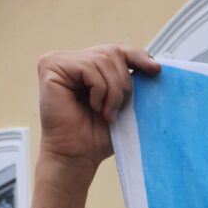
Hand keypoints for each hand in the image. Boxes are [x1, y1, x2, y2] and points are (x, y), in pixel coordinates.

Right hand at [37, 46, 159, 175]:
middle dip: (124, 83)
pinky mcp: (50, 66)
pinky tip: (94, 107)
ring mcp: (59, 61)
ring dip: (113, 92)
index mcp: (88, 66)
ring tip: (107, 114)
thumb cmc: (98, 136)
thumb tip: (156, 65)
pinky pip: (89, 68)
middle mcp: (72, 59)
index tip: (157, 70)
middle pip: (113, 53)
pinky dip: (99, 90)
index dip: (138, 56)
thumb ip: (131, 84)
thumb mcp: (122, 106)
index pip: (117, 51)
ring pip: (103, 60)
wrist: (78, 156)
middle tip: (119, 109)